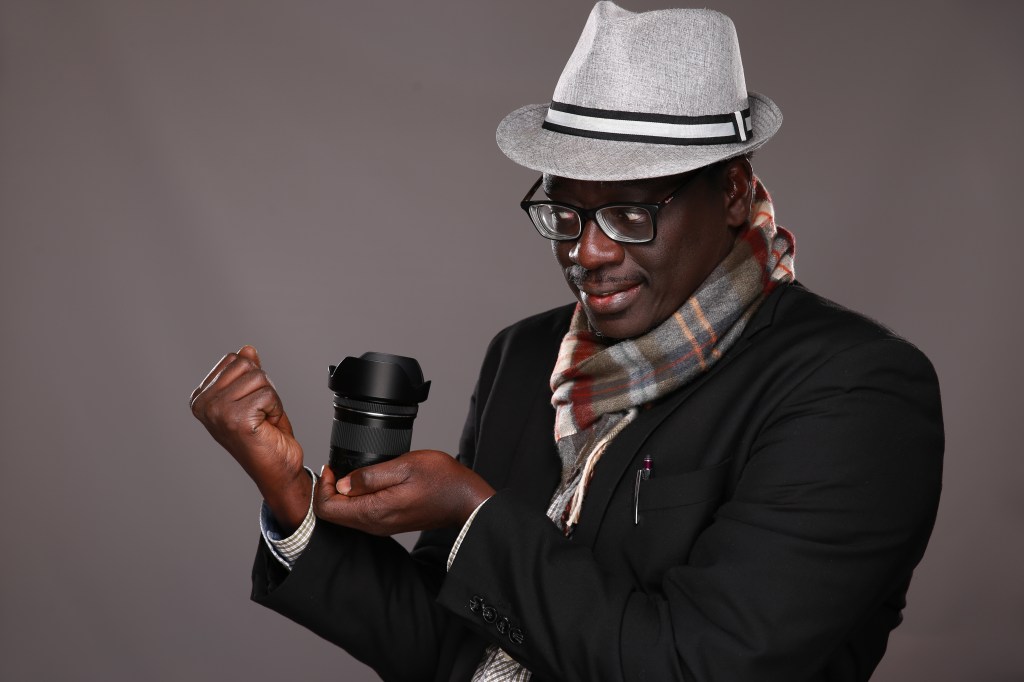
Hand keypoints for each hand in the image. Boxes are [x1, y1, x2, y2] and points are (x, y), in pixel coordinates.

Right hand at [189, 345, 309, 531]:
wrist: (277, 468)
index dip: (253, 379)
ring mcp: (218, 412)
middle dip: (263, 387)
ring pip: (259, 378)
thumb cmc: (265, 435)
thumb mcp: (254, 396)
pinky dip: (275, 409)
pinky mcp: (237, 419)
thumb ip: (247, 373)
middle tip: (260, 413)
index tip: (251, 404)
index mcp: (201, 398)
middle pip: (247, 366)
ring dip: (270, 399)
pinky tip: (267, 427)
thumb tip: (246, 349)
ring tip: (263, 420)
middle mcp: (204, 405)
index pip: (234, 360)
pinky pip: (268, 394)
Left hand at [315, 450, 495, 535]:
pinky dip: (356, 498)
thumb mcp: (404, 466)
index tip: (333, 468)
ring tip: (352, 472)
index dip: (323, 486)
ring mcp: (382, 526)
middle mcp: (374, 524)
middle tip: (339, 467)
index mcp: (374, 512)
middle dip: (329, 489)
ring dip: (343, 493)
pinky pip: (362, 514)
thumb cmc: (441, 480)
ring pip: (347, 514)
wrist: (465, 499)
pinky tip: (368, 481)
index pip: (327, 509)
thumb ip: (370, 476)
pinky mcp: (390, 523)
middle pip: (334, 513)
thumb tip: (342, 483)